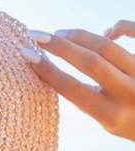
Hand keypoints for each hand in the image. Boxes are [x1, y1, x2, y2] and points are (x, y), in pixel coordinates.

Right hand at [21, 20, 134, 141]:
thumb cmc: (131, 123)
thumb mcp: (107, 120)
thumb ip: (88, 97)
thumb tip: (60, 64)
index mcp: (111, 115)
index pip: (71, 88)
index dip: (46, 69)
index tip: (26, 54)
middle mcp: (129, 94)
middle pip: (89, 62)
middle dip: (59, 46)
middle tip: (36, 35)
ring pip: (107, 46)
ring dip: (78, 37)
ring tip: (60, 34)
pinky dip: (119, 28)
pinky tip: (107, 33)